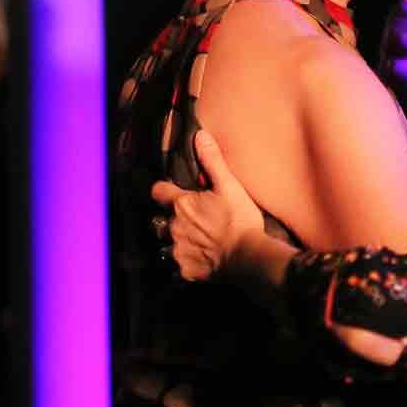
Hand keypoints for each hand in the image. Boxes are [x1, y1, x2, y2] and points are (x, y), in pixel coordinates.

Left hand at [151, 129, 263, 280]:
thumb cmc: (240, 220)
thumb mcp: (230, 186)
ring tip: (187, 244)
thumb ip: (213, 162)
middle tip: (183, 221)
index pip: (157, 191)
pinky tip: (196, 262)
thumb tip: (200, 135)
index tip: (169, 192)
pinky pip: (176, 268)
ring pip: (163, 246)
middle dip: (166, 220)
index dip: (163, 190)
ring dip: (172, 244)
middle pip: (157, 221)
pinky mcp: (185, 271)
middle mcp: (173, 228)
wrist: (248, 257)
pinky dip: (183, 265)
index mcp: (181, 205)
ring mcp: (177, 251)